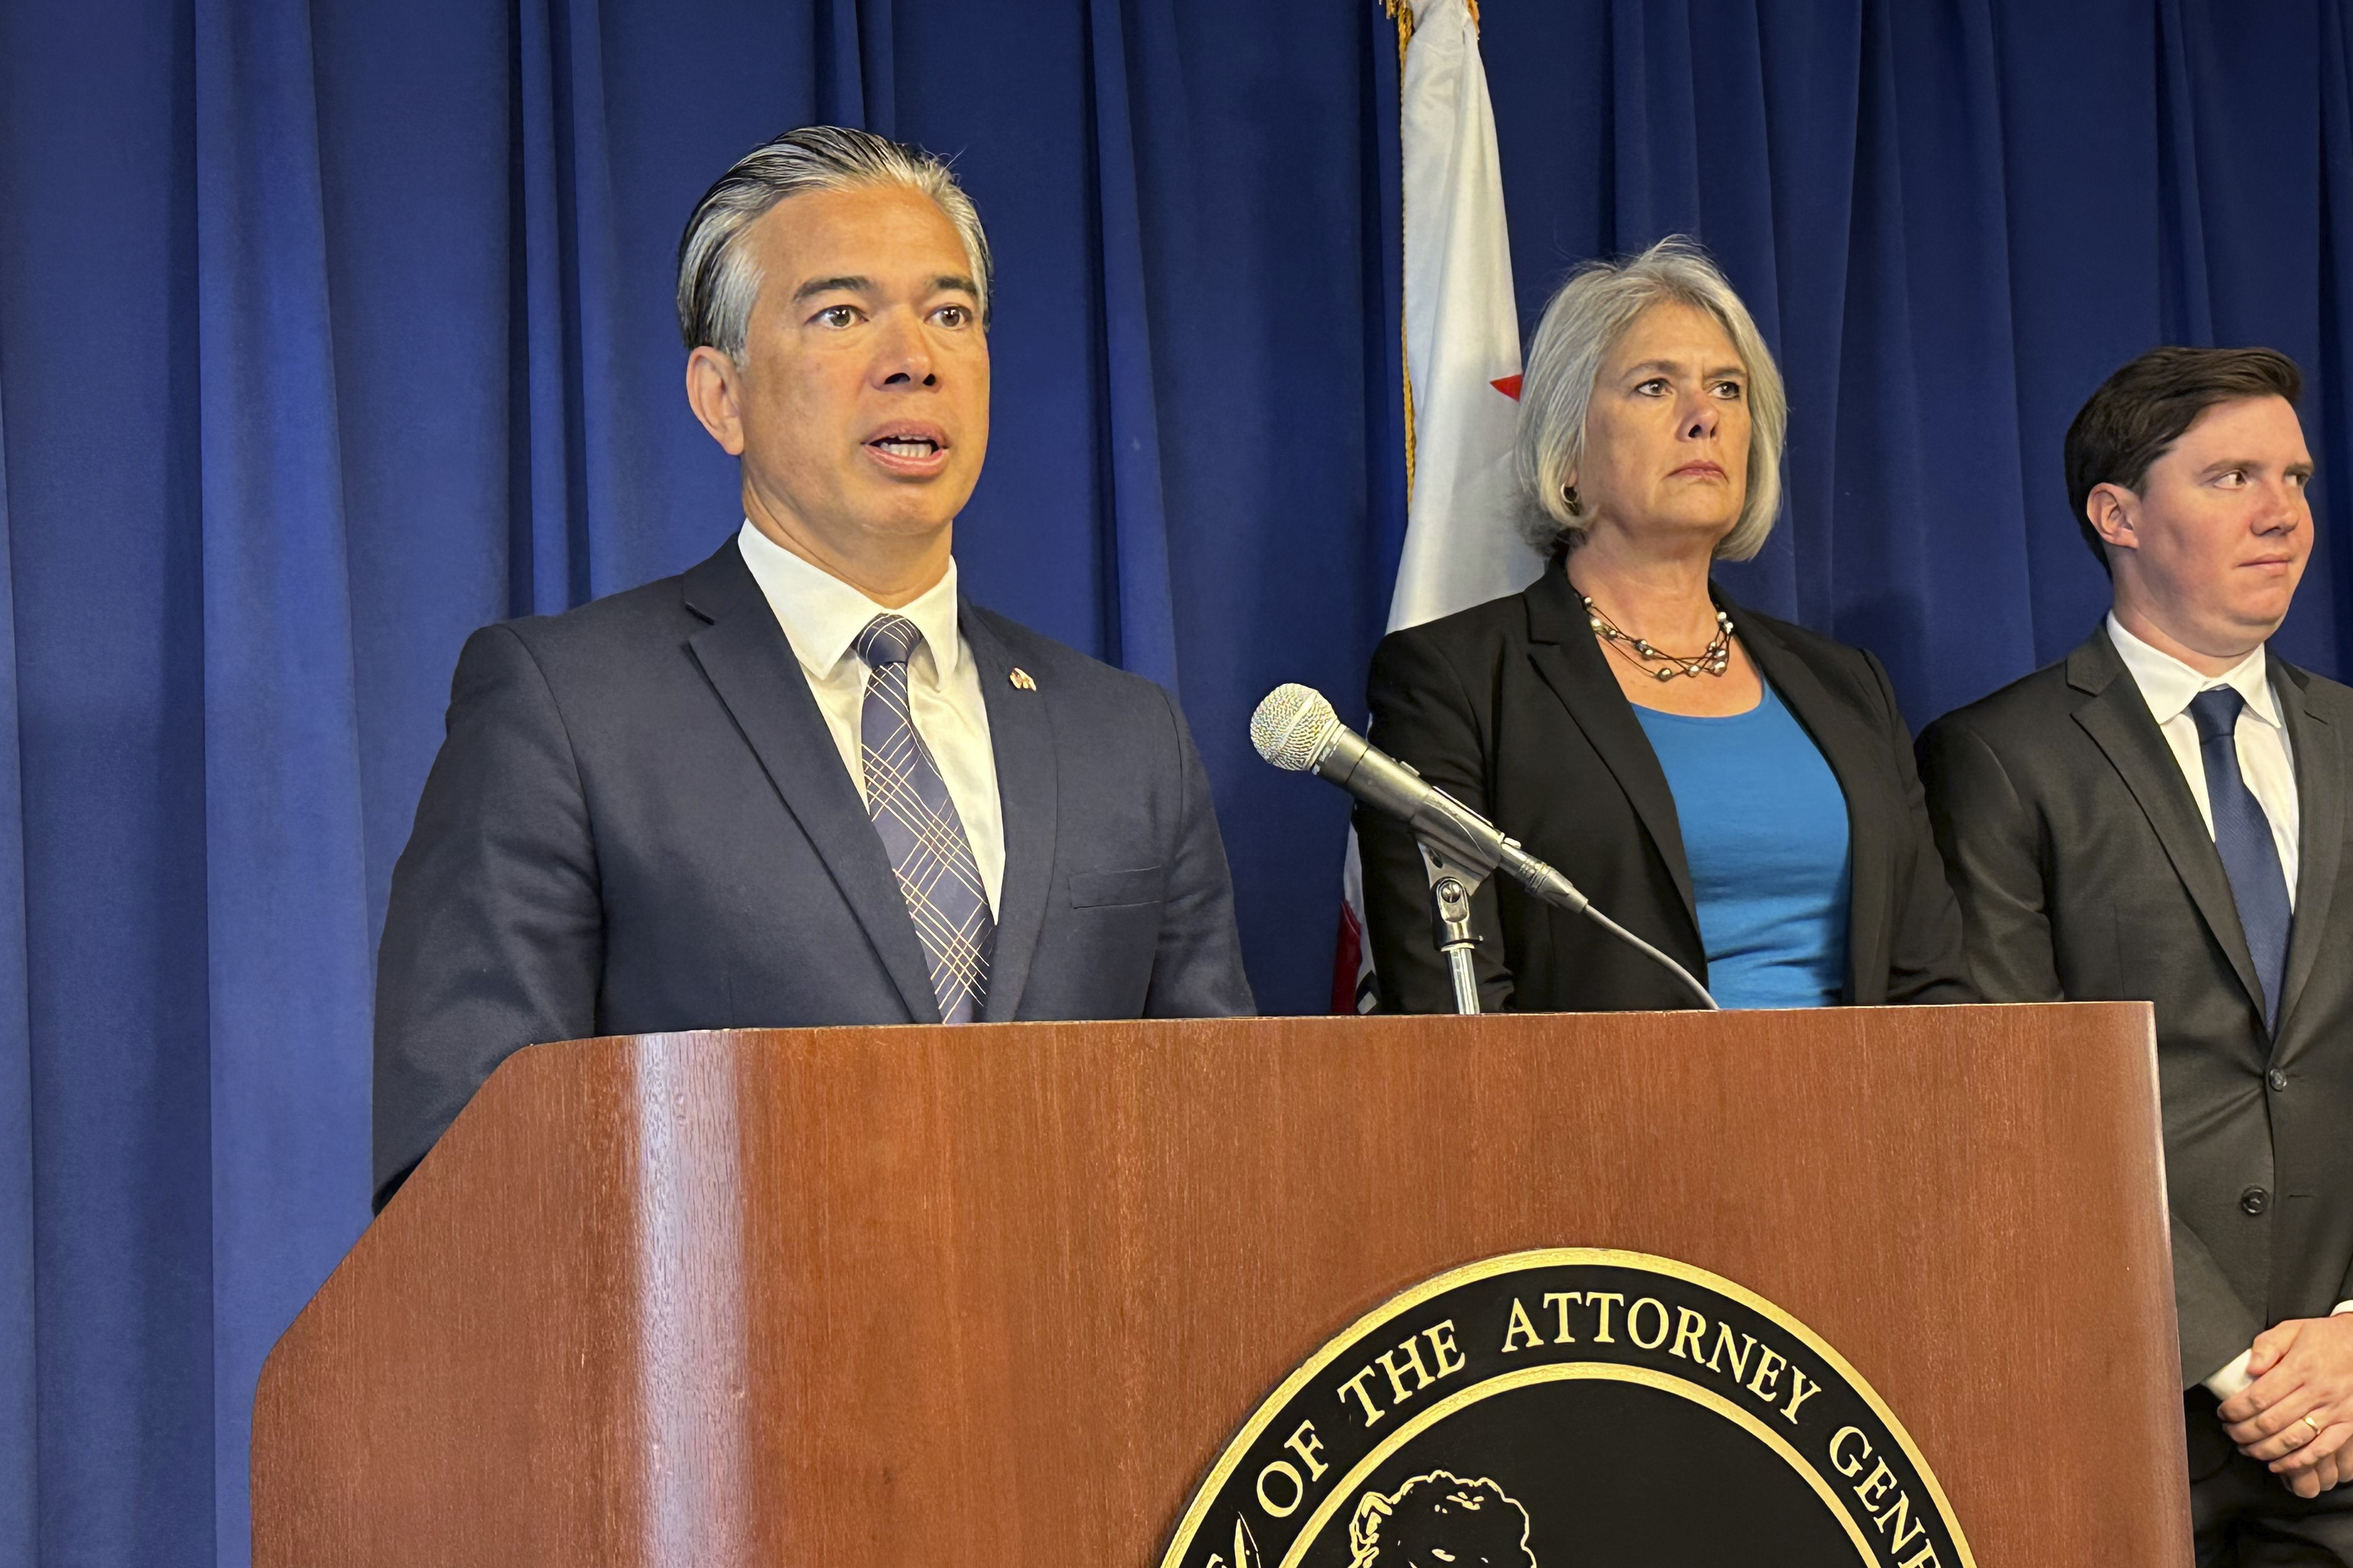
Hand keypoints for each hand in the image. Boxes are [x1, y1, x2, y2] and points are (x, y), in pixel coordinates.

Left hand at [2218, 1316, 2352, 1494]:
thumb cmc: (2324, 1338)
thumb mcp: (2292, 1330)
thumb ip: (2267, 1345)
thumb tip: (2251, 1368)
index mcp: (2299, 1368)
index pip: (2259, 1397)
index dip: (2235, 1409)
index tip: (2223, 1413)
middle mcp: (2316, 1393)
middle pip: (2271, 1422)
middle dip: (2243, 1432)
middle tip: (2229, 1432)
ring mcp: (2334, 1412)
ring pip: (2292, 1439)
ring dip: (2264, 1449)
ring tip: (2246, 1448)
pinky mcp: (2346, 1425)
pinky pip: (2321, 1449)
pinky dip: (2297, 1462)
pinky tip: (2278, 1464)